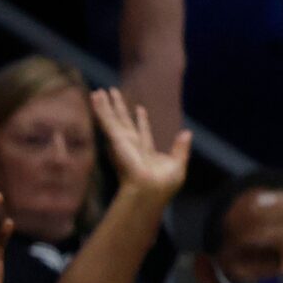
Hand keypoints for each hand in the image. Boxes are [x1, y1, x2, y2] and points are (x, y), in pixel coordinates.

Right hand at [91, 86, 191, 200]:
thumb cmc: (163, 184)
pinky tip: (95, 97)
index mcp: (145, 151)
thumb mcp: (177, 164)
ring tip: (98, 92)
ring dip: (105, 104)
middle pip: (124, 121)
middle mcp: (131, 145)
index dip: (142, 120)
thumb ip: (181, 148)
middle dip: (118, 108)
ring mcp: (121, 141)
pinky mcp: (116, 138)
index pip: (142, 131)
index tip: (140, 109)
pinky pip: (106, 119)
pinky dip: (100, 108)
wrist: (149, 190)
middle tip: (113, 94)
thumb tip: (187, 133)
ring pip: (111, 118)